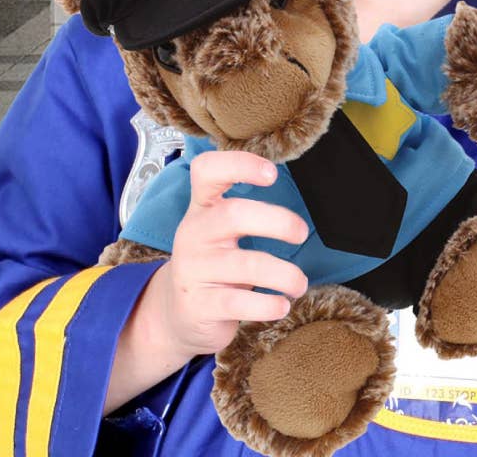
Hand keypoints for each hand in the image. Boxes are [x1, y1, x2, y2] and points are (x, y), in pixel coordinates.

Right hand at [104, 150, 308, 411]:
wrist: (175, 313)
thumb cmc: (211, 265)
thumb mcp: (216, 233)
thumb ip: (243, 214)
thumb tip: (292, 207)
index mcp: (200, 209)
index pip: (206, 171)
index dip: (239, 165)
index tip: (272, 173)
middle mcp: (193, 234)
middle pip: (233, 215)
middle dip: (276, 221)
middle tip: (301, 233)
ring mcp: (194, 270)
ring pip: (247, 266)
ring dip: (284, 275)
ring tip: (299, 283)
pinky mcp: (200, 306)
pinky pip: (241, 303)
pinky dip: (269, 305)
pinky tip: (281, 306)